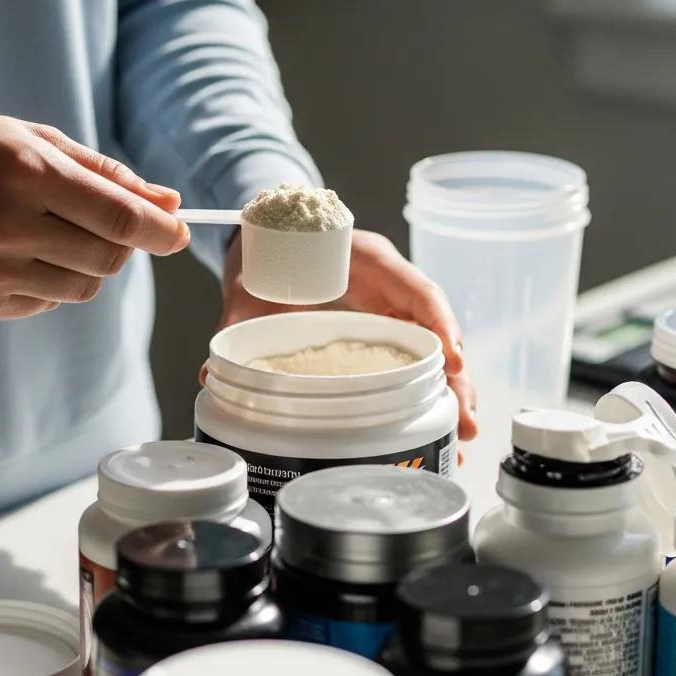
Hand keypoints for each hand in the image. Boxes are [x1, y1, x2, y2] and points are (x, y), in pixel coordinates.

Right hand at [0, 111, 188, 318]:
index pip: (119, 217)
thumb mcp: (34, 141)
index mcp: (26, 173)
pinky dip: (51, 282)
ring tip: (53, 235)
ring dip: (87, 265)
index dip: (161, 231)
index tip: (180, 233)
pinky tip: (20, 254)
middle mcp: (9, 225)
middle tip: (103, 224)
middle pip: (109, 258)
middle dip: (121, 244)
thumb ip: (106, 174)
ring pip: (84, 288)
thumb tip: (167, 203)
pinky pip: (48, 302)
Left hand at [216, 229, 476, 442]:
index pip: (415, 289)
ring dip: (451, 389)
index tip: (451, 362)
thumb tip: (211, 371)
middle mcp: (389, 286)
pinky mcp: (385, 332)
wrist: (265, 245)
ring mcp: (391, 309)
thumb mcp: (251, 288)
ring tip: (460, 431)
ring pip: (433, 348)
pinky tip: (437, 421)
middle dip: (455, 376)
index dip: (438, 325)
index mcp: (367, 260)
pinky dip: (429, 388)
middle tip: (464, 419)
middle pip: (436, 328)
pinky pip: (415, 357)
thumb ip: (236, 323)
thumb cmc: (266, 258)